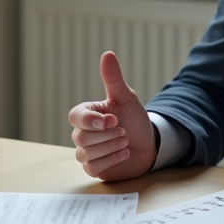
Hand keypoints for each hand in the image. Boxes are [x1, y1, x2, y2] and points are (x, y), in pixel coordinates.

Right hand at [67, 52, 156, 180]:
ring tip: (126, 141)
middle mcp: (82, 133)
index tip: (111, 120)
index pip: (75, 116)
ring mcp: (86, 153)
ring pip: (87, 154)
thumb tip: (107, 54)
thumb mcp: (126, 98)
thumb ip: (114, 79)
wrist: (148, 144)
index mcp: (86, 114)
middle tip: (124, 131)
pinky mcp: (93, 169)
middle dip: (108, 136)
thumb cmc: (134, 119)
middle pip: (81, 138)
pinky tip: (124, 154)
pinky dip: (112, 160)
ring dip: (112, 147)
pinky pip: (93, 168)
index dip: (91, 120)